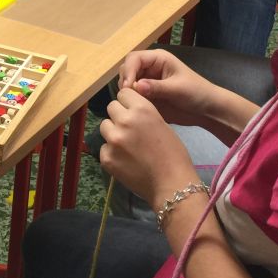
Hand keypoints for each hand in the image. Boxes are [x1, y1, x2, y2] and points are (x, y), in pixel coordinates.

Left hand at [99, 88, 198, 205]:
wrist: (172, 184)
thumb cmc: (174, 154)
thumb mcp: (162, 124)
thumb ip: (143, 114)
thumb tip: (129, 111)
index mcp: (142, 109)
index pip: (123, 93)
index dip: (127, 103)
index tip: (132, 111)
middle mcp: (124, 120)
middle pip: (111, 108)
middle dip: (118, 116)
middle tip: (129, 130)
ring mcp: (113, 139)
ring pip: (104, 127)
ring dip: (113, 133)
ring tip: (126, 146)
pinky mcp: (106, 157)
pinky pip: (103, 148)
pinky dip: (111, 153)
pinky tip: (125, 161)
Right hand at [117, 49, 218, 127]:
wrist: (206, 110)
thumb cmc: (196, 93)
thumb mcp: (177, 89)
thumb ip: (156, 87)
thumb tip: (136, 86)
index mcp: (158, 59)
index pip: (134, 58)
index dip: (129, 71)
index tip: (128, 87)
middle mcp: (149, 68)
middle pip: (127, 69)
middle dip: (125, 81)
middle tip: (129, 96)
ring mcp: (147, 81)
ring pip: (127, 82)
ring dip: (126, 91)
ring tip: (133, 102)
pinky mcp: (147, 95)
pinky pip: (132, 95)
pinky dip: (130, 100)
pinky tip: (136, 107)